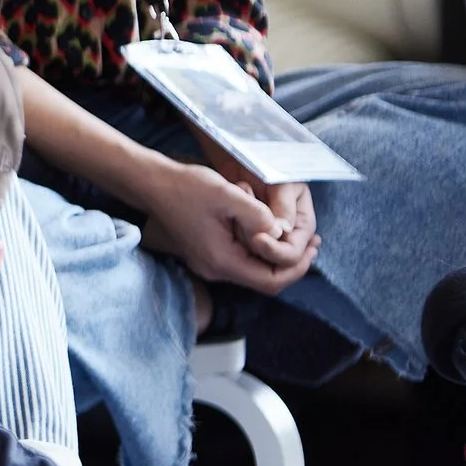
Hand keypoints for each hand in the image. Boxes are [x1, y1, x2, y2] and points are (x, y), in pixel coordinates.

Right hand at [139, 160, 314, 294]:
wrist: (152, 184)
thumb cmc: (187, 187)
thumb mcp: (228, 195)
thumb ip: (259, 216)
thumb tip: (282, 232)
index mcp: (222, 261)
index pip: (270, 281)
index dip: (296, 268)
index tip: (312, 247)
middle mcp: (215, 269)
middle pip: (264, 280)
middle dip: (291, 263)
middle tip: (313, 243)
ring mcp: (209, 263)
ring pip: (254, 270)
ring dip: (276, 255)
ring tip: (297, 235)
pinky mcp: (207, 253)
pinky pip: (242, 260)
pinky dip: (261, 249)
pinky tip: (270, 231)